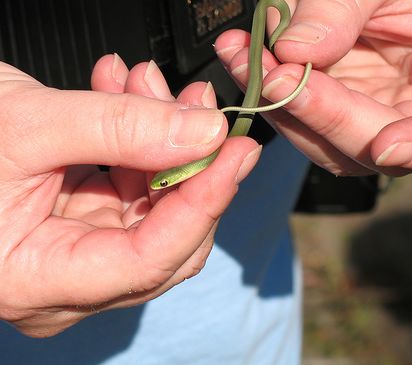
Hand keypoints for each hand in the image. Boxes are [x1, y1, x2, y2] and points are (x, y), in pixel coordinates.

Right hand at [0, 55, 259, 336]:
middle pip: (165, 241)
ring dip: (162, 144)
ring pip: (154, 212)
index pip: (148, 259)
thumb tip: (205, 132)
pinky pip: (131, 193)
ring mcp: (76, 258)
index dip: (202, 203)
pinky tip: (128, 97)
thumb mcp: (29, 124)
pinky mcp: (81, 228)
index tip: (235, 152)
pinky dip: (137, 144)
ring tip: (148, 83)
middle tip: (202, 107)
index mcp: (37, 280)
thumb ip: (121, 128)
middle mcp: (65, 283)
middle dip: (190, 168)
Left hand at [216, 0, 411, 175]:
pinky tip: (245, 61)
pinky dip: (271, 97)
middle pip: (378, 145)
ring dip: (283, 108)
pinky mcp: (337, 123)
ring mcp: (376, 124)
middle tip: (275, 74)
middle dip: (323, 114)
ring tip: (244, 58)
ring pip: (331, 146)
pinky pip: (303, 126)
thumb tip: (295, 49)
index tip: (387, 147)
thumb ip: (345, 9)